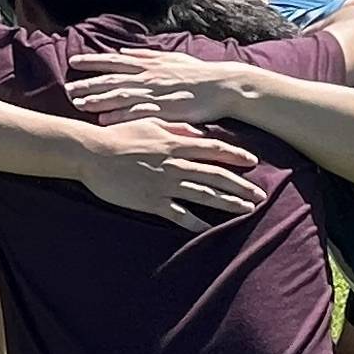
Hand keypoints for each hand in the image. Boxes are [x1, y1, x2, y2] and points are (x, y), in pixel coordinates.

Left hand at [63, 42, 241, 126]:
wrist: (223, 86)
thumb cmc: (198, 73)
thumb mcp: (172, 57)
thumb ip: (146, 54)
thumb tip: (125, 51)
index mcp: (150, 63)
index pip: (115, 61)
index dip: (94, 61)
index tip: (74, 62)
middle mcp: (149, 76)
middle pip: (113, 79)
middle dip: (89, 84)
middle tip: (67, 89)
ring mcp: (156, 93)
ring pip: (121, 96)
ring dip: (99, 100)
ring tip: (79, 105)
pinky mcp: (165, 110)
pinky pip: (138, 114)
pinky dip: (120, 117)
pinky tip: (104, 121)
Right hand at [75, 117, 263, 225]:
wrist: (92, 153)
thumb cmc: (119, 136)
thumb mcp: (150, 123)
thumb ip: (176, 127)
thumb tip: (199, 133)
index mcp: (175, 143)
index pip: (214, 149)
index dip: (236, 156)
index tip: (254, 163)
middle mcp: (175, 164)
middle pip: (216, 175)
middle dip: (241, 186)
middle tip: (261, 196)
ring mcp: (165, 184)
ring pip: (204, 195)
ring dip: (228, 204)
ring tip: (246, 211)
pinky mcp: (152, 201)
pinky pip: (179, 214)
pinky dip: (196, 223)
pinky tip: (210, 230)